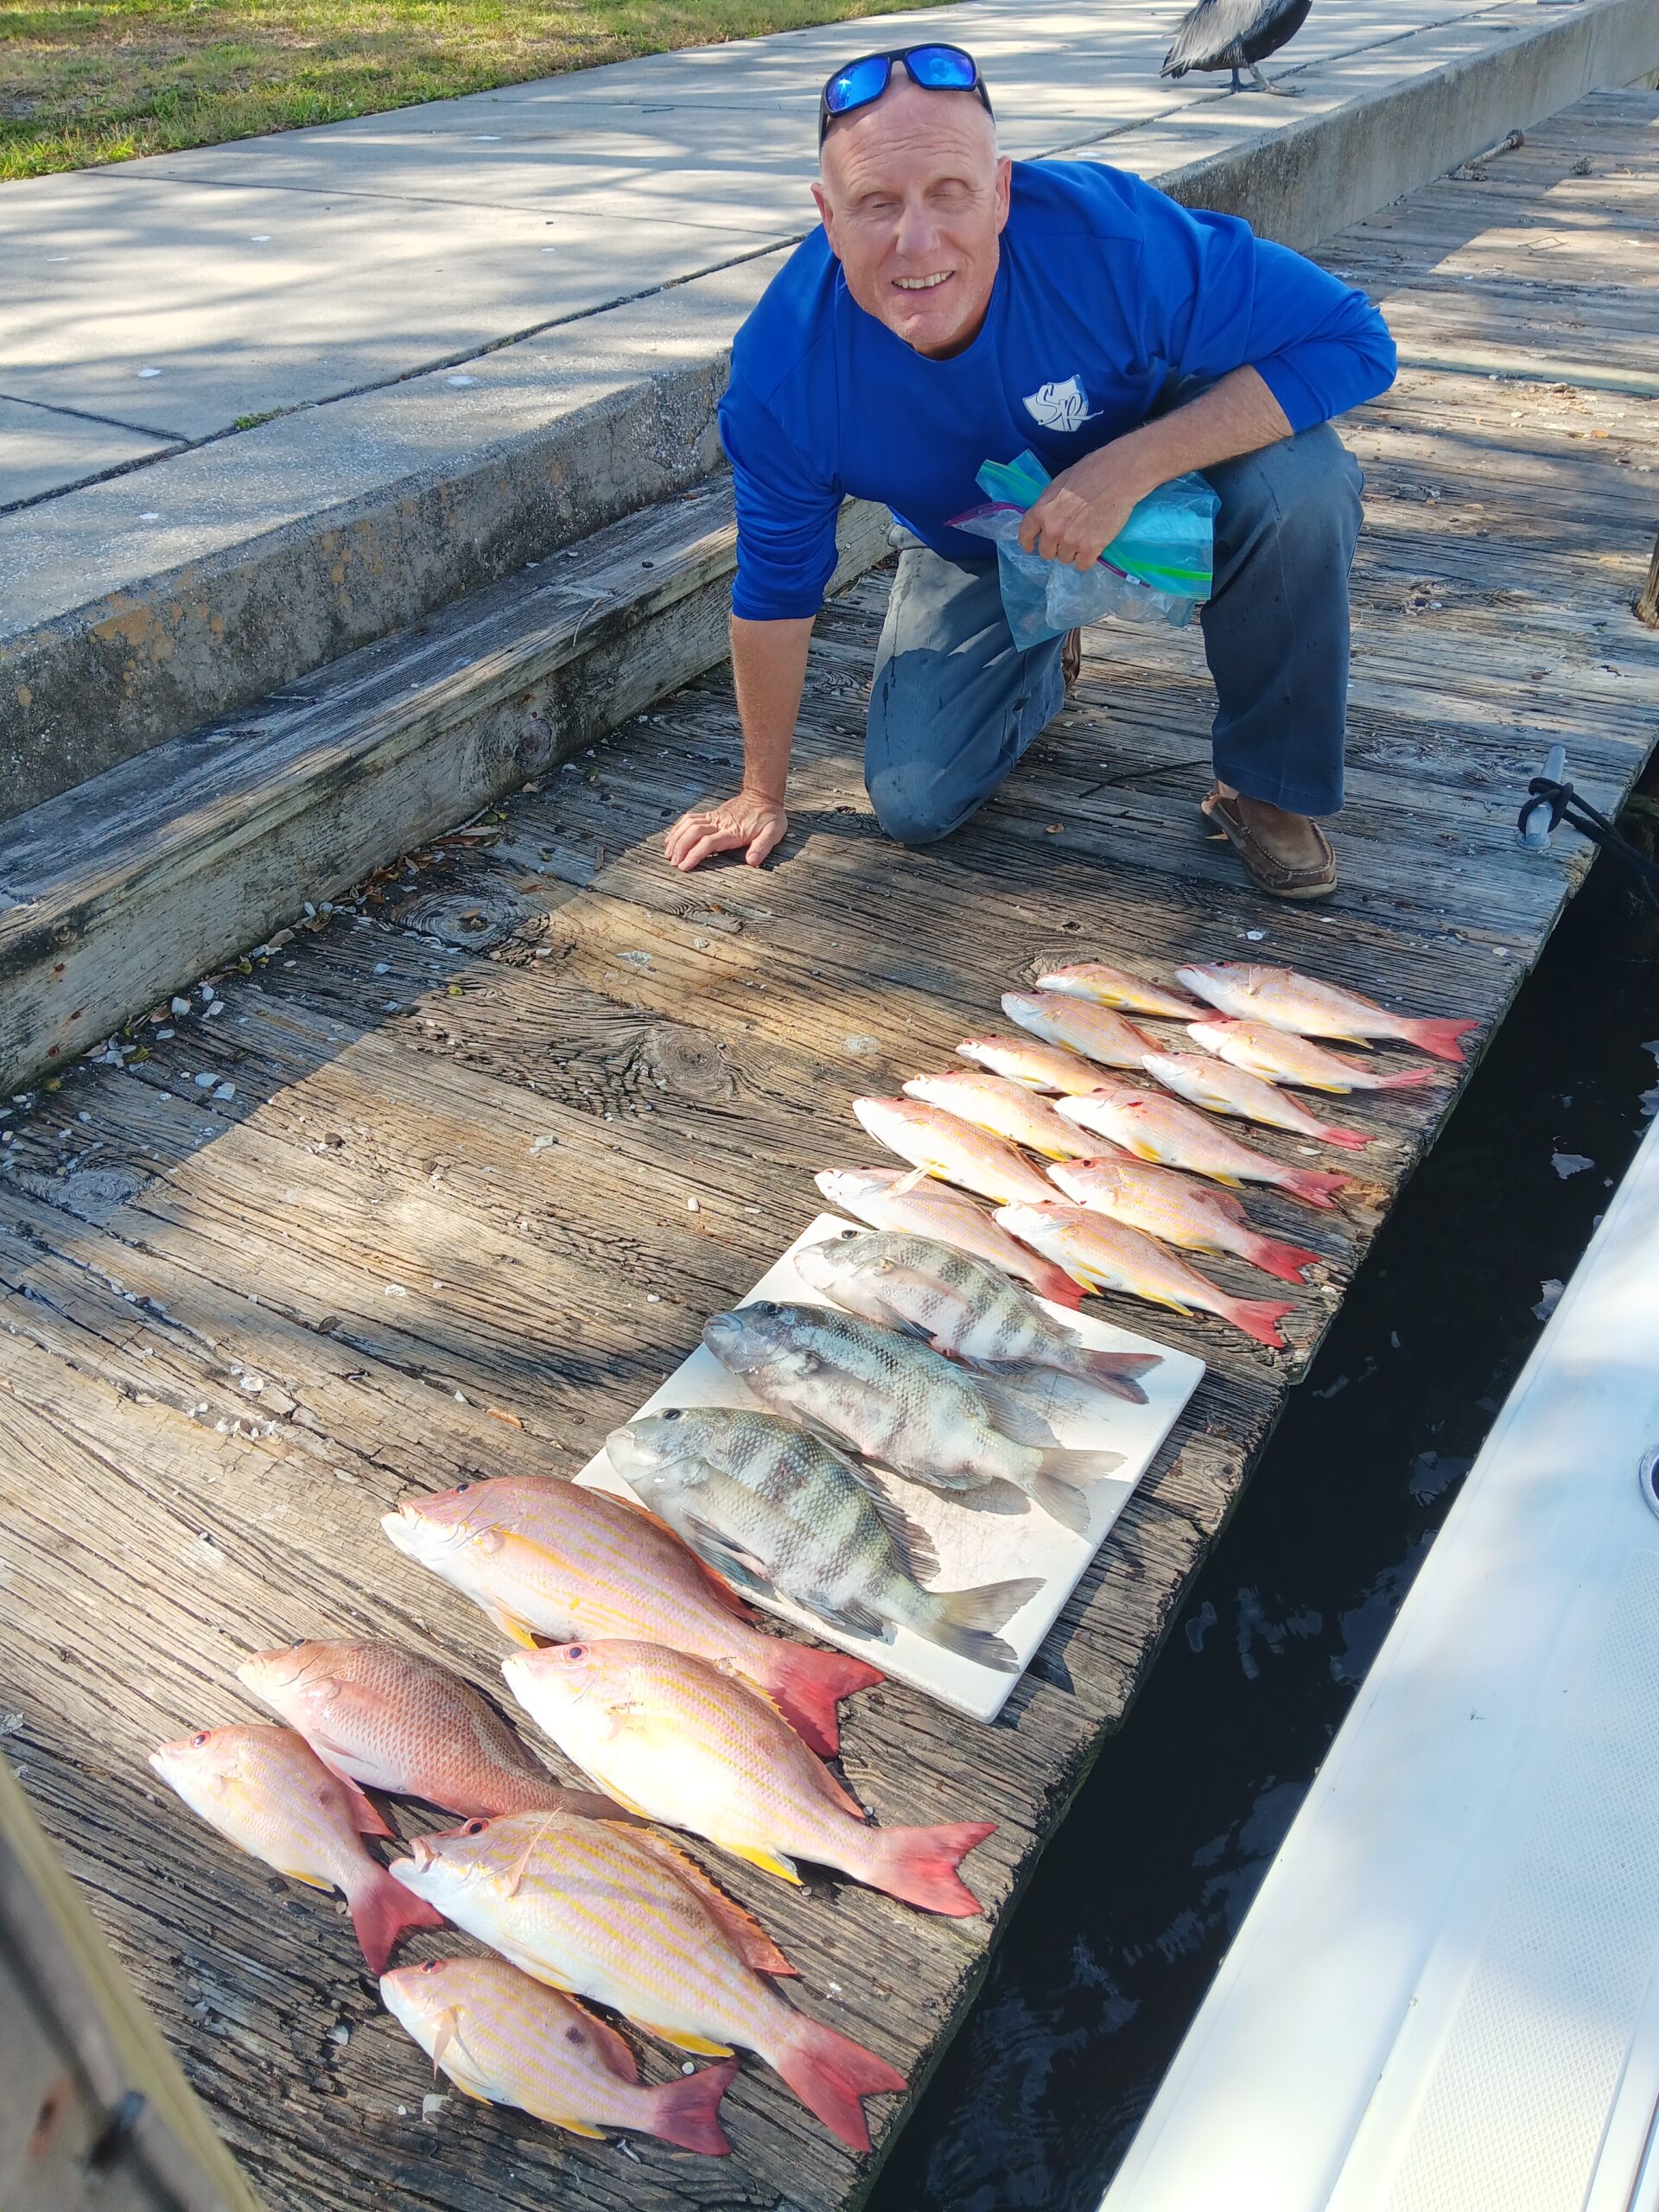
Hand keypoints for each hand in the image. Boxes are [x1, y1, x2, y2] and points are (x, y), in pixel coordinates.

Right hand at [664, 788, 787, 872]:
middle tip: (673, 863)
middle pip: (693, 833)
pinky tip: (672, 838)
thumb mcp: (774, 832)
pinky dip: (678, 828)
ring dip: (676, 838)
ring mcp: (714, 817)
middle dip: (680, 848)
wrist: (764, 796)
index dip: (694, 854)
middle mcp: (720, 823)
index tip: (684, 866)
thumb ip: (762, 846)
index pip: (708, 843)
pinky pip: (690, 818)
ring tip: (669, 853)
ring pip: (688, 825)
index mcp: (732, 831)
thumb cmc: (770, 817)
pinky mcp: (711, 814)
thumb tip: (752, 861)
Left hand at [1019, 441, 1151, 571]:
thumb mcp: (1059, 483)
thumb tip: (1048, 517)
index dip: (1028, 543)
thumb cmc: (1091, 472)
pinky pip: (1082, 565)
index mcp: (1041, 511)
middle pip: (1047, 552)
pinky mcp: (1090, 549)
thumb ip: (1050, 504)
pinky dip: (1087, 559)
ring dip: (1073, 552)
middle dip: (1056, 547)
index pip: (1026, 535)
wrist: (1117, 477)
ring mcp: (1071, 541)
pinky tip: (1093, 549)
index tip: (1031, 548)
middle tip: (1069, 538)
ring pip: (1065, 559)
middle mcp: (1052, 530)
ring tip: (1086, 537)